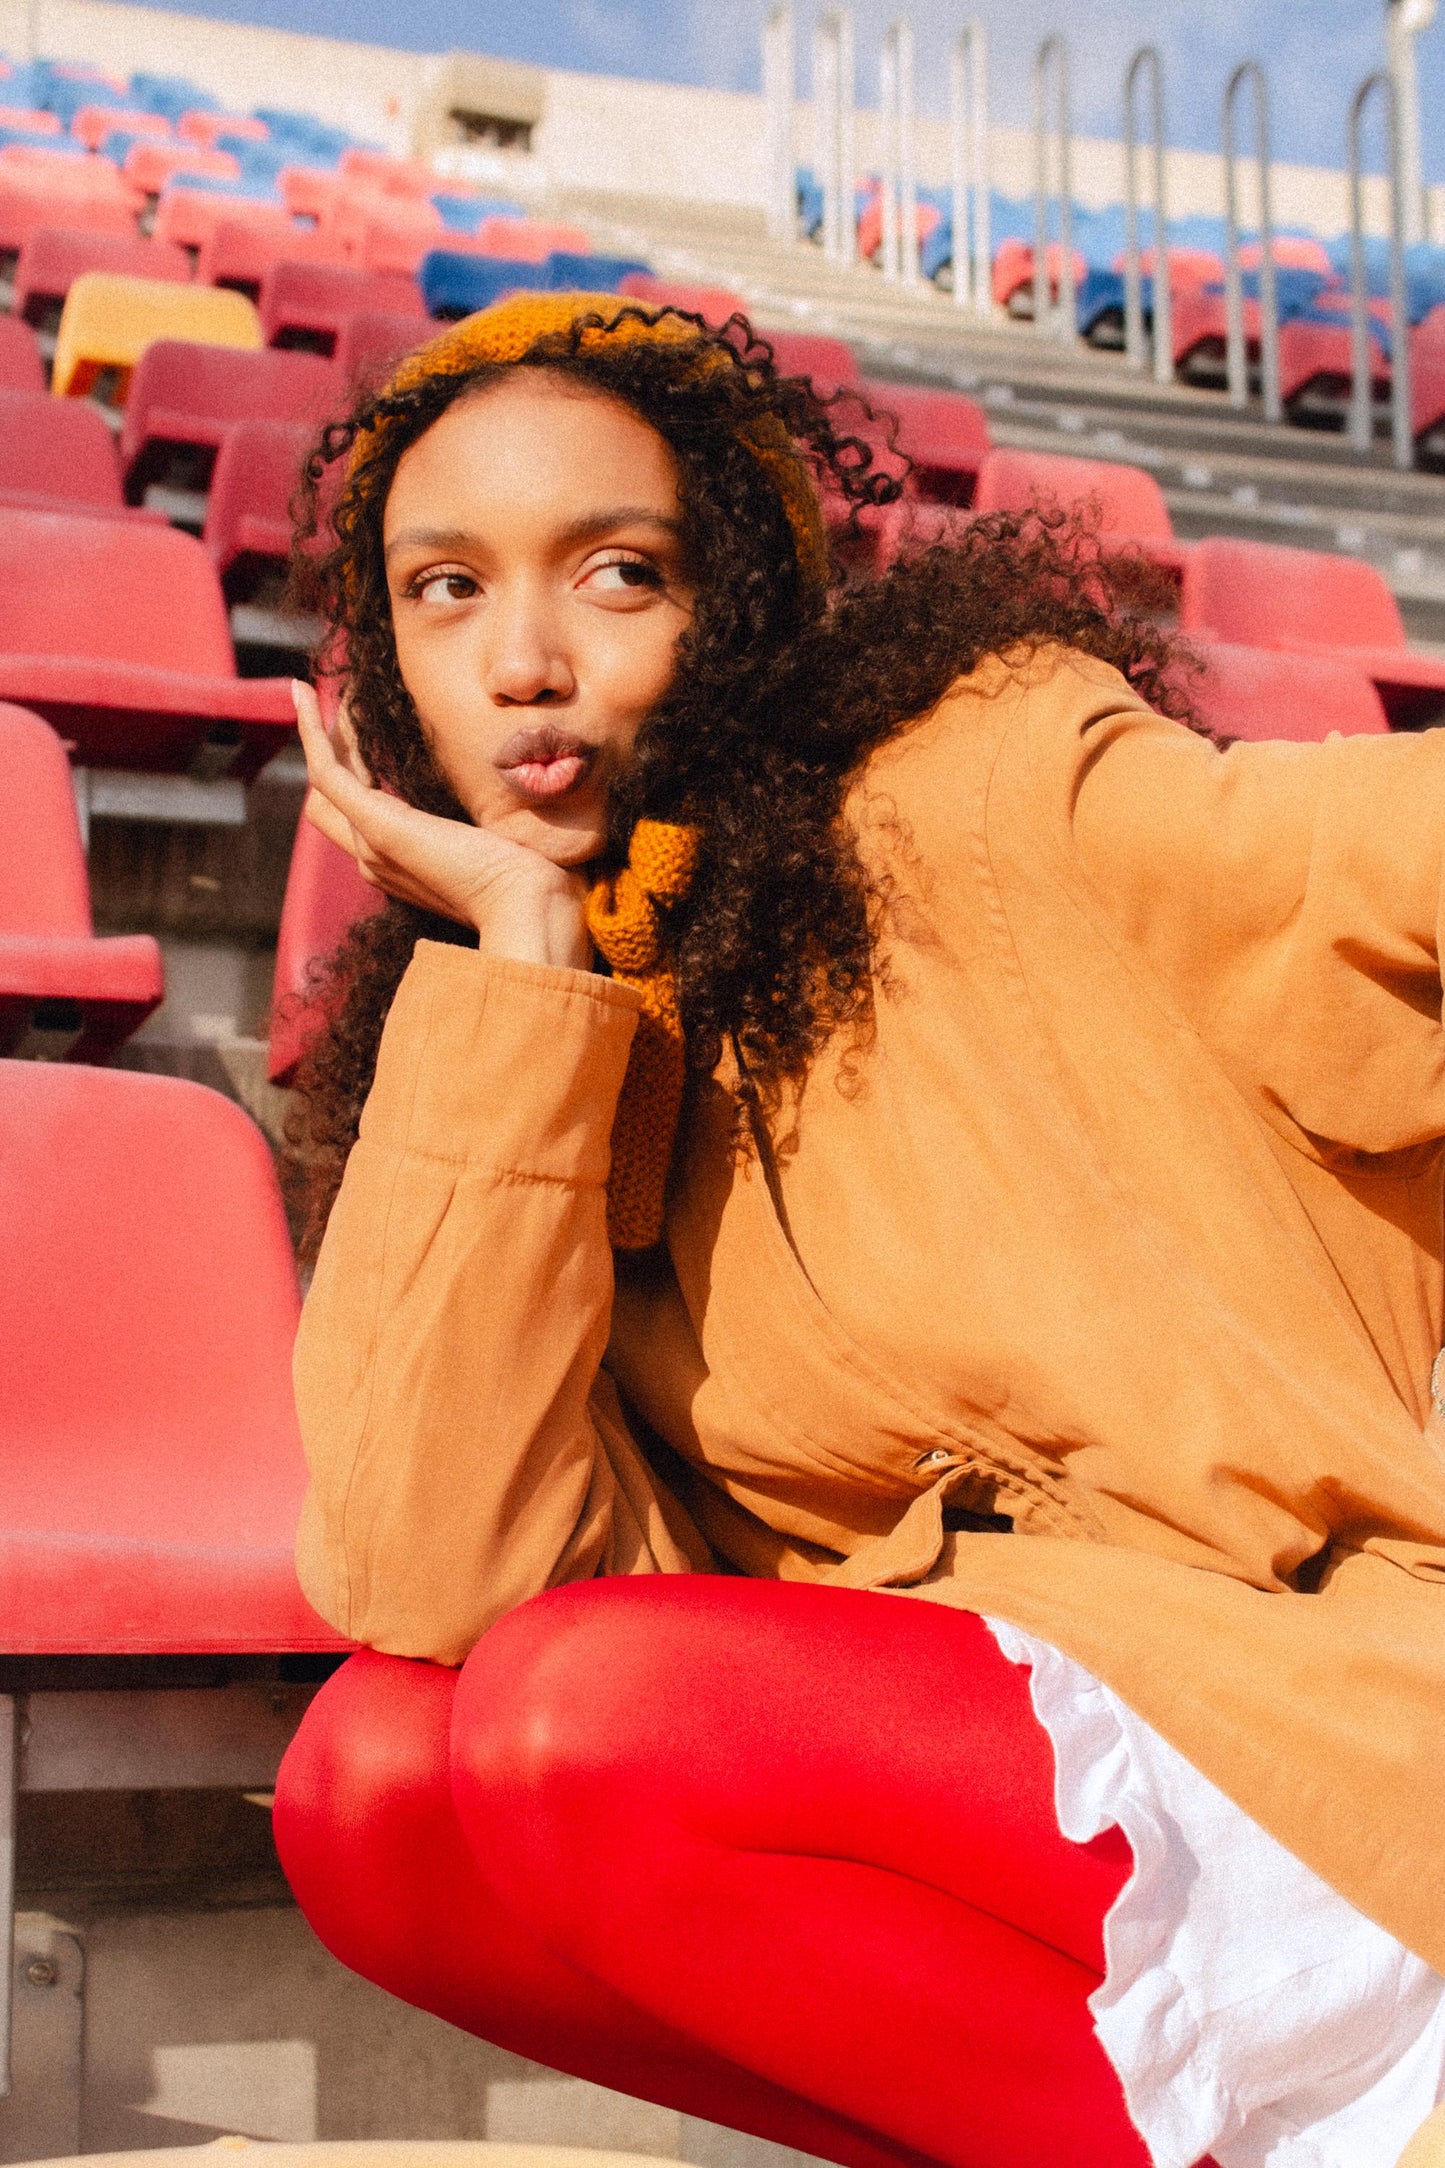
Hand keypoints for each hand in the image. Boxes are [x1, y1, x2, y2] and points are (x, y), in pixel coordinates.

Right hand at [293, 682, 591, 969]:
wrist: (529, 904)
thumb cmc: (530, 878)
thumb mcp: (500, 842)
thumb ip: (486, 825)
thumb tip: (501, 799)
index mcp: (401, 866)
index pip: (356, 816)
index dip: (354, 772)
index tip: (365, 730)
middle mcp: (376, 859)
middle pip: (325, 803)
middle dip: (329, 752)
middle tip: (333, 703)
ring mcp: (371, 843)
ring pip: (324, 781)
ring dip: (321, 733)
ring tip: (317, 689)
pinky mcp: (375, 825)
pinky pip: (326, 771)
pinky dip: (310, 732)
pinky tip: (304, 692)